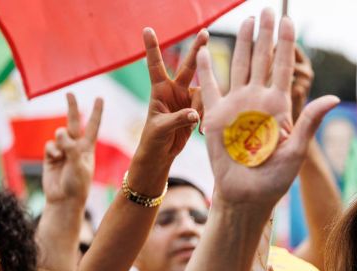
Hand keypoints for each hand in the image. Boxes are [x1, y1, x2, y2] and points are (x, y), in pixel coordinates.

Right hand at [42, 94, 102, 204]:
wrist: (63, 199)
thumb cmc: (77, 184)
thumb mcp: (79, 165)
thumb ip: (71, 148)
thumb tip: (61, 133)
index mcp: (88, 147)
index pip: (93, 125)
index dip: (96, 112)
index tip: (100, 98)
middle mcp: (76, 146)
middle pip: (73, 122)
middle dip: (71, 107)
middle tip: (69, 93)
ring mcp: (63, 150)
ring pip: (59, 134)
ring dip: (60, 140)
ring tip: (63, 155)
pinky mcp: (51, 156)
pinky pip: (49, 145)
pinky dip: (52, 151)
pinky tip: (56, 160)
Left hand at [136, 28, 207, 163]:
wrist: (161, 154)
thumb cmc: (153, 140)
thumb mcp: (161, 129)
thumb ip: (178, 119)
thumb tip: (195, 114)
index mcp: (160, 91)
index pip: (155, 65)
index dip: (152, 48)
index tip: (147, 30)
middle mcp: (174, 91)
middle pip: (188, 66)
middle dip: (197, 50)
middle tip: (205, 32)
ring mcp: (186, 99)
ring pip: (204, 93)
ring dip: (203, 107)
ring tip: (198, 126)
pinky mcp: (197, 110)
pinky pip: (208, 107)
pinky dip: (207, 117)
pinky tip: (200, 131)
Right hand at [196, 10, 338, 206]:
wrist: (246, 195)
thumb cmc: (274, 179)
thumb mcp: (296, 150)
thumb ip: (310, 121)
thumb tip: (332, 98)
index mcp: (278, 106)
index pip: (282, 67)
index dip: (285, 44)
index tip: (289, 21)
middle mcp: (257, 101)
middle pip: (261, 59)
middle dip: (265, 34)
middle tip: (268, 10)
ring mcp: (236, 105)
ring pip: (239, 65)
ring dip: (242, 43)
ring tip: (246, 21)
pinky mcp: (215, 115)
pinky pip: (209, 86)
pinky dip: (206, 68)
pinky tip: (206, 49)